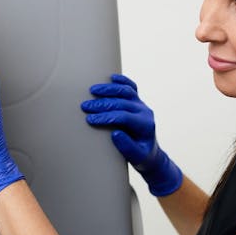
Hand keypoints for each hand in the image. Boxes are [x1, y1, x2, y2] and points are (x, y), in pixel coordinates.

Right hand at [81, 74, 182, 195]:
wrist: (150, 153)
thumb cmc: (141, 156)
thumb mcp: (135, 157)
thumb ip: (127, 147)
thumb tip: (115, 133)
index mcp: (145, 125)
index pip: (124, 117)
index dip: (106, 117)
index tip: (90, 120)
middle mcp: (144, 112)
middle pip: (122, 103)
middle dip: (102, 104)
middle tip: (85, 106)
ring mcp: (141, 104)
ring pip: (126, 91)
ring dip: (109, 89)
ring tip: (92, 90)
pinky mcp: (137, 101)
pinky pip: (131, 87)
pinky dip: (121, 81)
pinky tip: (111, 77)